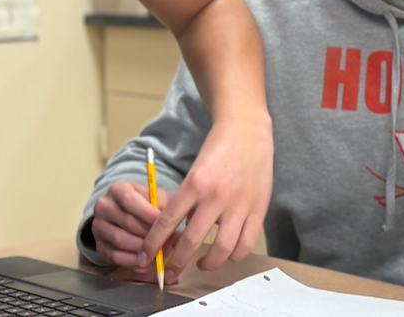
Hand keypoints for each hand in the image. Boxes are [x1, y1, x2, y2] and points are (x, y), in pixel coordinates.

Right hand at [91, 181, 182, 284]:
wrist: (125, 214)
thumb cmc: (146, 204)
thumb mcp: (156, 197)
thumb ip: (165, 204)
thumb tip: (172, 219)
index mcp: (117, 190)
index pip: (130, 201)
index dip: (149, 214)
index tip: (168, 223)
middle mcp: (103, 206)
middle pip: (127, 222)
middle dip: (150, 234)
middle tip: (169, 243)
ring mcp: (98, 227)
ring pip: (121, 240)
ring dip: (143, 249)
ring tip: (161, 253)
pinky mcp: (99, 245)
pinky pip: (115, 256)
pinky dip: (132, 261)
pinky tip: (147, 262)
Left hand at [141, 115, 272, 275]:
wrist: (248, 130)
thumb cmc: (218, 150)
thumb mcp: (195, 172)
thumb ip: (187, 201)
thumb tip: (177, 232)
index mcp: (195, 183)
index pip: (167, 221)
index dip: (153, 244)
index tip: (145, 258)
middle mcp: (216, 195)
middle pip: (192, 242)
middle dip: (176, 263)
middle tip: (168, 273)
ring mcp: (239, 204)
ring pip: (222, 249)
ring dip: (208, 264)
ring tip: (202, 265)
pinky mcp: (258, 209)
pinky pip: (245, 244)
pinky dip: (234, 255)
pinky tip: (227, 254)